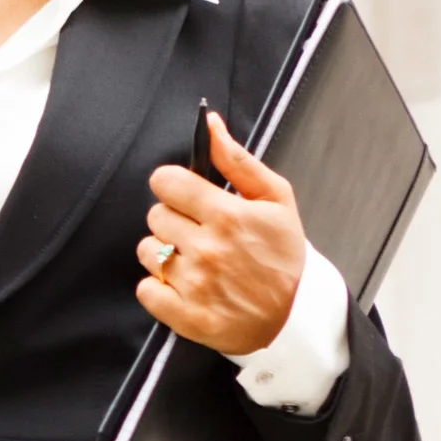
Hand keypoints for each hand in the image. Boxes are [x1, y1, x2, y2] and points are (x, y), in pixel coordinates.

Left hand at [137, 110, 306, 355]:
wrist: (295, 316)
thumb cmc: (283, 255)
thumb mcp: (276, 200)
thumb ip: (238, 160)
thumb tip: (210, 124)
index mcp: (227, 216)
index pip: (165, 182)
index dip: (175, 187)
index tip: (187, 197)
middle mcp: (208, 249)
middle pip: (155, 215)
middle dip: (175, 221)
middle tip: (202, 235)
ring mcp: (195, 284)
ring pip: (147, 250)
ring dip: (165, 255)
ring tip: (197, 263)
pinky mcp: (185, 316)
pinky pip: (145, 289)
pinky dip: (160, 289)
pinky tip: (185, 287)